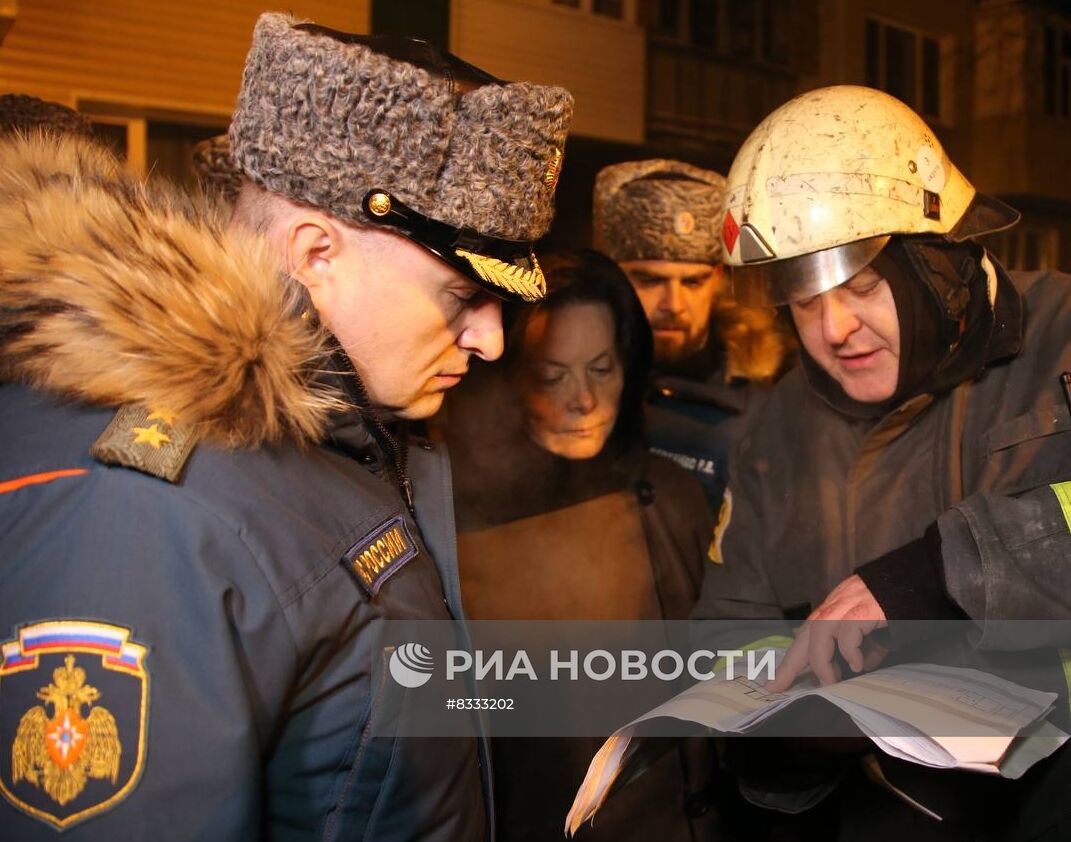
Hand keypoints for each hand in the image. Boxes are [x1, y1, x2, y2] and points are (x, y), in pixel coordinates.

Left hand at [766, 575, 888, 691]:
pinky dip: (849, 651)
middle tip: (777, 687)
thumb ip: (863, 649)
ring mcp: (847, 604)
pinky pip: (847, 632)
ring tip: (830, 682)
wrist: (916, 580)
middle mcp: (835, 606)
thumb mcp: (874, 634)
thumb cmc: (894, 606)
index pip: (806, 636)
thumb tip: (855, 667)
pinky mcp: (863, 608)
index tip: (775, 683)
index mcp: (834, 611)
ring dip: (821, 662)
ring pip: (820, 633)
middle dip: (789, 664)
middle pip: (805, 636)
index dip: (791, 660)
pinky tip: (858, 665)